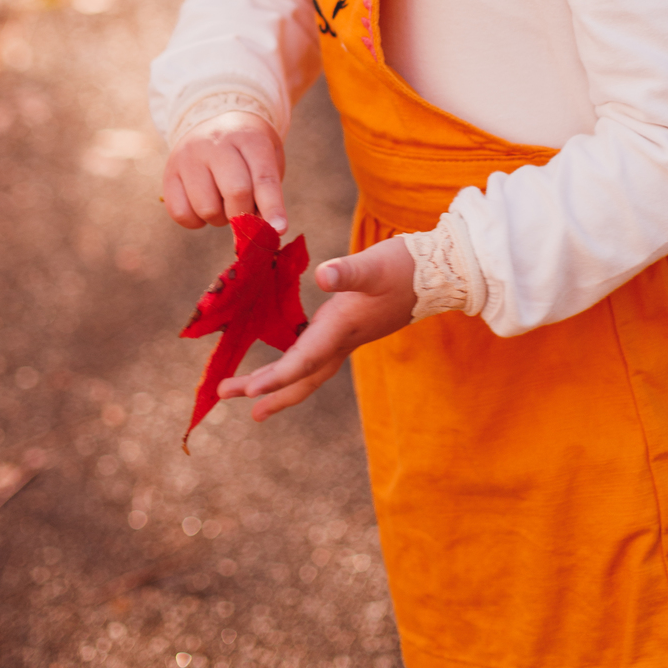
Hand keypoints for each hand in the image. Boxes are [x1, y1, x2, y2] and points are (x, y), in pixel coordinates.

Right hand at [162, 111, 285, 230]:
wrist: (213, 121)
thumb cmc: (248, 150)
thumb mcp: (267, 159)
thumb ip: (268, 192)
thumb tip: (264, 229)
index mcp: (248, 137)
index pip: (263, 177)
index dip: (272, 207)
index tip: (278, 229)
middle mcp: (216, 143)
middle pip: (236, 192)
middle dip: (245, 217)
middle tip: (247, 218)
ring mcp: (189, 156)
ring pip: (207, 208)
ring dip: (220, 219)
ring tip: (223, 204)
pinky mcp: (169, 173)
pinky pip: (181, 213)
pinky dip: (196, 221)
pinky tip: (202, 206)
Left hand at [219, 237, 415, 420]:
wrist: (441, 273)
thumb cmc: (405, 267)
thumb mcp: (374, 265)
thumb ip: (348, 272)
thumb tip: (323, 275)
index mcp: (342, 327)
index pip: (303, 361)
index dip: (275, 377)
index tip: (247, 391)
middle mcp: (343, 340)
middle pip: (301, 378)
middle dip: (266, 392)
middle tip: (226, 395)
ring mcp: (349, 338)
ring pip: (309, 373)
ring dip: (280, 387)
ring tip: (252, 402)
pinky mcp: (353, 329)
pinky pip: (317, 359)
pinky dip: (296, 368)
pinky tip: (286, 362)